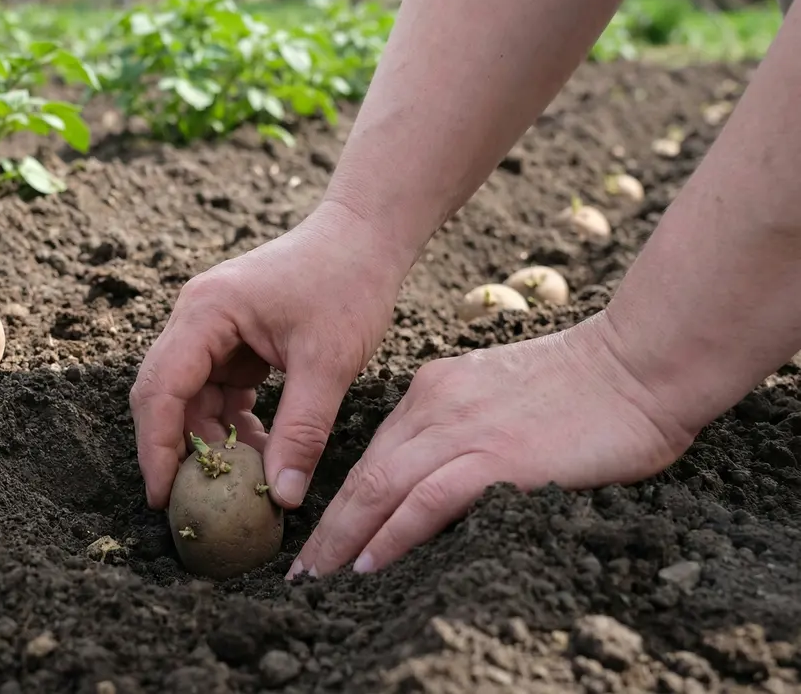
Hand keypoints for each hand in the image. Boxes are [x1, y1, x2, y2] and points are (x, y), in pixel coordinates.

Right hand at [130, 201, 405, 510]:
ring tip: (239, 485)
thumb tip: (283, 497)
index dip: (156, 446)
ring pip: (191, 399)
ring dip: (211, 441)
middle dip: (175, 450)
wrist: (365, 236)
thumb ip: (302, 431)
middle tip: (189, 505)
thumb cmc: (348, 283)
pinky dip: (233, 425)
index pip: (161, 388)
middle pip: (164, 395)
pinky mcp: (233, 340)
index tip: (162, 496)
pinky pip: (218, 393)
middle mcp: (197, 318)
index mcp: (206, 312)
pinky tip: (259, 453)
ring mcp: (212, 329)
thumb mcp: (328, 362)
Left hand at [288, 312, 698, 577]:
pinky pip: (425, 500)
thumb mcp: (502, 397)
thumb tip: (443, 477)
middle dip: (329, 525)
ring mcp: (461, 431)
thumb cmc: (587, 387)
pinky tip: (369, 563)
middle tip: (301, 568)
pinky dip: (391, 534)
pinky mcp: (494, 458)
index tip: (324, 530)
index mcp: (434, 390)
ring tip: (318, 577)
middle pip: (364, 472)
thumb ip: (466, 427)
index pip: (374, 451)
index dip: (344, 496)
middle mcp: (435, 406)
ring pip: (380, 488)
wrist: (640, 364)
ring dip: (344, 538)